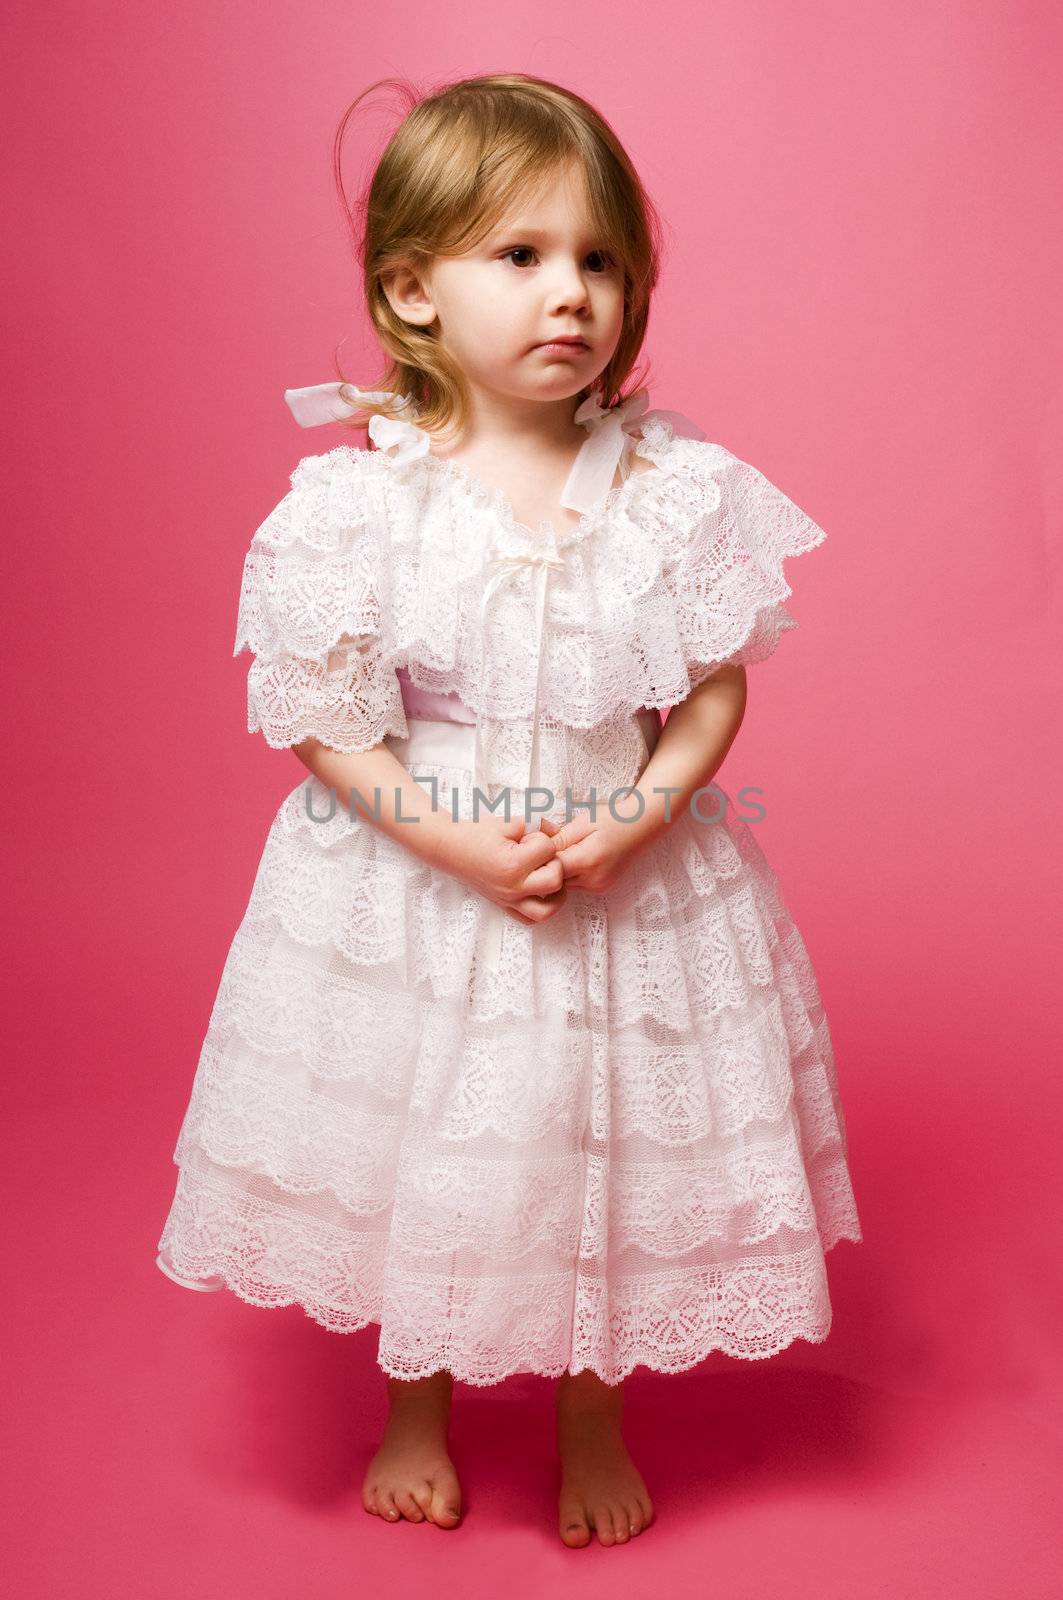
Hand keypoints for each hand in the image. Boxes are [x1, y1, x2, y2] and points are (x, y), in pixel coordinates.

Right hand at [432, 812, 568, 924]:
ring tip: (548, 876)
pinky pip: (530, 919)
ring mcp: (508, 900)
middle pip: (555, 881)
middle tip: (540, 855)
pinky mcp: (504, 906)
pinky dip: (541, 908)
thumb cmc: (476, 833)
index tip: (527, 837)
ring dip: (555, 893)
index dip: (542, 838)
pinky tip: (539, 891)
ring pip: (548, 910)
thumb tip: (558, 831)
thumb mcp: (507, 822)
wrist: (449, 847)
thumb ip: (536, 824)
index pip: (548, 849)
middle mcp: (512, 888)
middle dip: (554, 863)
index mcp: (512, 865)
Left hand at [537, 808, 643, 894]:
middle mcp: (594, 879)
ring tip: (565, 848)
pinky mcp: (602, 888)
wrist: (642, 826)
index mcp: (588, 861)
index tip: (535, 845)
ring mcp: (599, 886)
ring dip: (560, 869)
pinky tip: (576, 856)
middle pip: (556, 880)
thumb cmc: (613, 818)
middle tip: (548, 845)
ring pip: (565, 884)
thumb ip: (559, 838)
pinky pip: (576, 884)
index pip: (550, 869)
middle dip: (548, 864)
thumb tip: (535, 848)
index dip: (539, 858)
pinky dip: (572, 872)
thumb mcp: (583, 822)